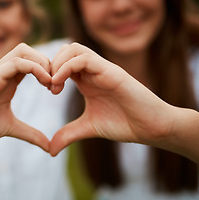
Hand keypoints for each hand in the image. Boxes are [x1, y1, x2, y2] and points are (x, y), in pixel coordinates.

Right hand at [0, 43, 51, 153]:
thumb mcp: (10, 128)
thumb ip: (30, 133)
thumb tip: (48, 145)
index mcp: (7, 80)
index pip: (31, 62)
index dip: (48, 71)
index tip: (57, 90)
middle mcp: (1, 72)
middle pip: (29, 51)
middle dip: (48, 63)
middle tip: (57, 85)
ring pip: (24, 51)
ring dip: (43, 63)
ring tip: (51, 83)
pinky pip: (17, 62)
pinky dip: (35, 68)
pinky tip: (44, 83)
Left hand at [49, 43, 174, 155]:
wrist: (151, 128)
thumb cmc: (124, 124)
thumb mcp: (89, 128)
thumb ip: (69, 134)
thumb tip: (51, 150)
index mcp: (87, 80)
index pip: (63, 61)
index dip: (50, 71)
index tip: (47, 90)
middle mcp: (94, 71)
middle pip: (66, 49)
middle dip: (51, 64)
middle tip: (48, 86)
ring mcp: (103, 69)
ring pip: (73, 49)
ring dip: (58, 63)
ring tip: (54, 85)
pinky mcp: (112, 72)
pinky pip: (85, 58)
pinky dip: (67, 67)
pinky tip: (61, 84)